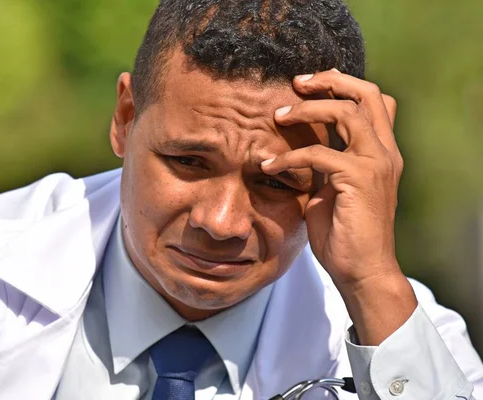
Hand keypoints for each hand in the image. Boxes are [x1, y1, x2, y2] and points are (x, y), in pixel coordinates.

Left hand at [262, 69, 416, 344]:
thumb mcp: (333, 188)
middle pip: (367, 94)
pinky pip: (319, 155)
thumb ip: (326, 163)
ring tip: (277, 116)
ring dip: (307, 110)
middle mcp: (385, 152)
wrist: (361, 270)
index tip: (311, 84)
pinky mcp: (359, 180)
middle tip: (296, 83)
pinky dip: (289, 157)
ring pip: (346, 113)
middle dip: (330, 81)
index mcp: (382, 152)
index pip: (374, 101)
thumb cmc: (343, 233)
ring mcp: (376, 164)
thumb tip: (302, 145)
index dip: (345, 83)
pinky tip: (268, 167)